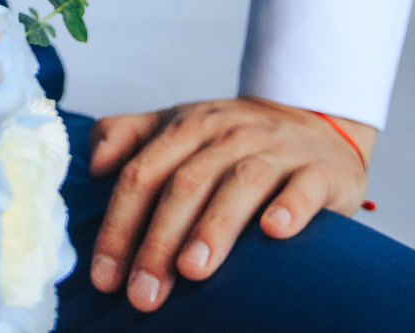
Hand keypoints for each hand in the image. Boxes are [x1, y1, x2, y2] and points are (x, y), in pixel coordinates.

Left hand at [85, 96, 373, 312]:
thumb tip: (93, 164)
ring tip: (192, 271)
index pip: (142, 174)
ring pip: (241, 183)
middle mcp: (228, 133)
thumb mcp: (177, 126)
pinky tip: (274, 232)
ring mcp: (277, 149)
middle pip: (185, 183)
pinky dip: (289, 207)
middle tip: (143, 292)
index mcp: (187, 126)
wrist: (314, 121)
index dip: (119, 226)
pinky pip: (305, 186)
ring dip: (214, 227)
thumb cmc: (232, 138)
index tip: (104, 276)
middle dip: (158, 241)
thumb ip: (127, 135)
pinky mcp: (320, 170)